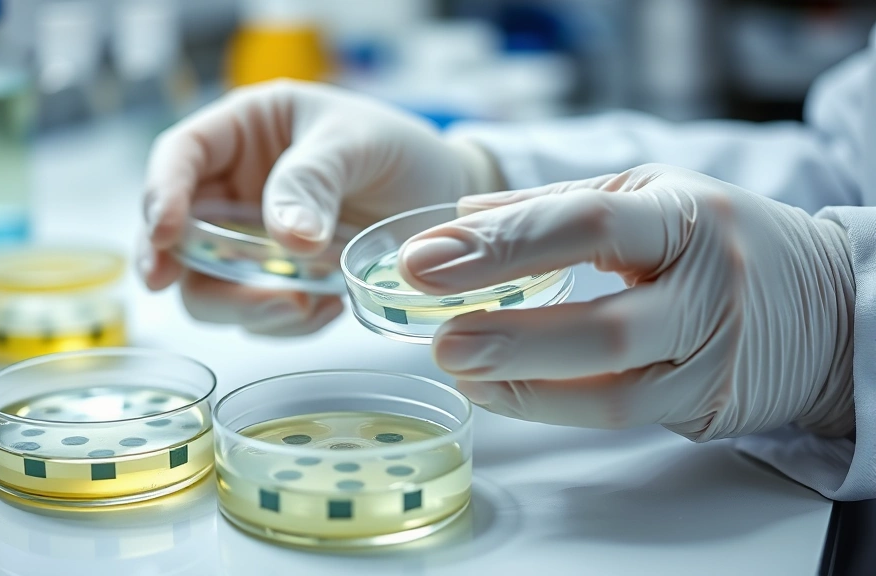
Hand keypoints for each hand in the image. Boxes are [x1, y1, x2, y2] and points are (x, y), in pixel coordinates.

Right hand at [139, 78, 500, 281]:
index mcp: (243, 132)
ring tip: (309, 307)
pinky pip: (260, 314)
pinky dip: (289, 322)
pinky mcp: (281, 281)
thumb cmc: (398, 149)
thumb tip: (287, 240)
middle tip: (239, 297)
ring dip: (248, 308)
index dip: (161, 195)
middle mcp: (236, 189)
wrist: (445, 195)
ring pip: (212, 287)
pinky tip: (333, 306)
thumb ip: (314, 181)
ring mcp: (254, 241)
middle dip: (196, 276)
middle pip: (180, 237)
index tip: (166, 235)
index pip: (178, 157)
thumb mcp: (356, 144)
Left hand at [399, 164, 855, 440]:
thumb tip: (458, 218)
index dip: (501, 245)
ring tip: (460, 370)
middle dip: (512, 338)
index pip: (586, 225)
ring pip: (613, 389)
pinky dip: (552, 406)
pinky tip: (501, 392)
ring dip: (525, 385)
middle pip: (603, 325)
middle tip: (439, 339)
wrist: (827, 305)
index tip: (424, 259)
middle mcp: (706, 288)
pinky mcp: (706, 405)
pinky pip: (621, 415)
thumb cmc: (719, 237)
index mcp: (684, 215)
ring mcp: (710, 356)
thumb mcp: (649, 193)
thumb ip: (552, 205)